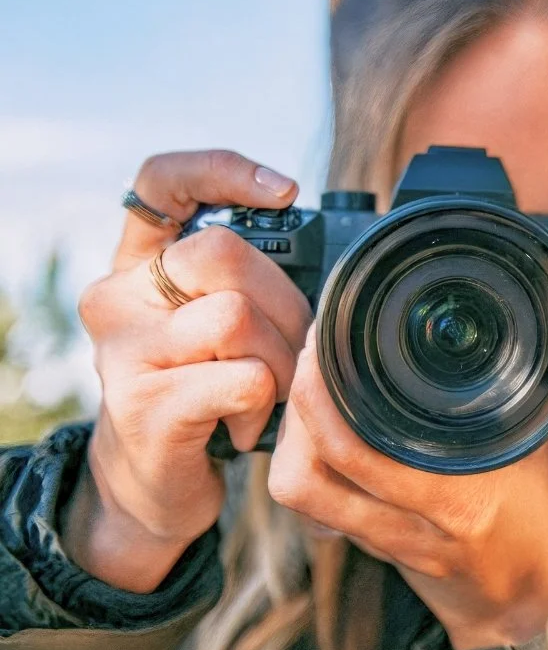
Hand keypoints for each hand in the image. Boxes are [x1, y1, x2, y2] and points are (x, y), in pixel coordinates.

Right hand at [67, 151, 310, 592]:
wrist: (152, 478)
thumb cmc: (203, 390)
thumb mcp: (215, 326)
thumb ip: (245, 282)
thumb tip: (327, 260)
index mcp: (139, 264)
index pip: (162, 182)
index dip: (224, 171)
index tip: (285, 192)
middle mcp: (118, 296)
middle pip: (224, 254)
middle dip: (284, 304)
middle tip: (290, 350)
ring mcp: (123, 351)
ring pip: (237, 318)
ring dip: (280, 361)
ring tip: (267, 391)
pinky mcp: (144, 405)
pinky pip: (243, 378)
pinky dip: (263, 405)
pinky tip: (244, 423)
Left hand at [268, 325, 547, 649]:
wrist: (528, 608)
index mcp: (461, 501)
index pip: (361, 447)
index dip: (327, 390)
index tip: (332, 337)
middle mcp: (413, 525)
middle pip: (314, 467)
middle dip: (299, 403)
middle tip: (314, 352)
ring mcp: (385, 539)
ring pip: (302, 490)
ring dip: (292, 437)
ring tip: (310, 388)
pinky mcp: (370, 543)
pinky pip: (313, 506)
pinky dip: (302, 464)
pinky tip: (316, 431)